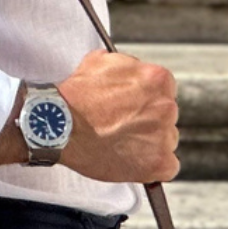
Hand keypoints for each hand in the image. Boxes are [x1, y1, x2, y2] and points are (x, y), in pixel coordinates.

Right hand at [58, 50, 179, 182]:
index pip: (163, 89)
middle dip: (146, 119)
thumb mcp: (100, 61)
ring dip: (149, 141)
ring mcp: (164, 137)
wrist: (60, 127)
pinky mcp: (159, 164)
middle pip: (165, 114)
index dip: (144, 98)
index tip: (131, 105)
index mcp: (157, 80)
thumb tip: (130, 68)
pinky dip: (151, 166)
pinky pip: (167, 167)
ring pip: (166, 139)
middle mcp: (166, 107)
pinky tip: (131, 160)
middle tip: (121, 124)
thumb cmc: (76, 98)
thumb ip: (126, 65)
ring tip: (120, 142)